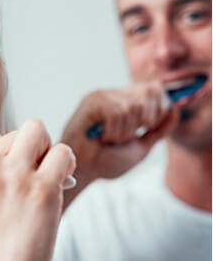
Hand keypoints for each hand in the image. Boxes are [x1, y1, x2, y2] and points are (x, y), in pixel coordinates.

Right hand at [0, 119, 75, 260]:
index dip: (2, 156)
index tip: (7, 178)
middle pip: (15, 133)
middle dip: (24, 152)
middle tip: (27, 178)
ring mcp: (15, 176)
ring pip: (37, 132)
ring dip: (44, 150)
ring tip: (43, 174)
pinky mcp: (43, 188)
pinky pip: (62, 152)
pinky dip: (65, 162)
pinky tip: (59, 180)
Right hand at [61, 81, 179, 185]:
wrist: (84, 172)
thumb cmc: (106, 161)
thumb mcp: (141, 146)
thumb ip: (159, 129)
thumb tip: (176, 110)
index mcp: (126, 101)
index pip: (155, 89)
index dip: (161, 107)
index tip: (148, 128)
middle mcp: (115, 95)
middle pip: (149, 93)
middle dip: (145, 121)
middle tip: (126, 137)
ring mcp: (103, 96)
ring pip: (133, 107)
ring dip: (125, 133)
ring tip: (110, 140)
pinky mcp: (92, 102)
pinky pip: (117, 113)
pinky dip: (114, 132)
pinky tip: (101, 138)